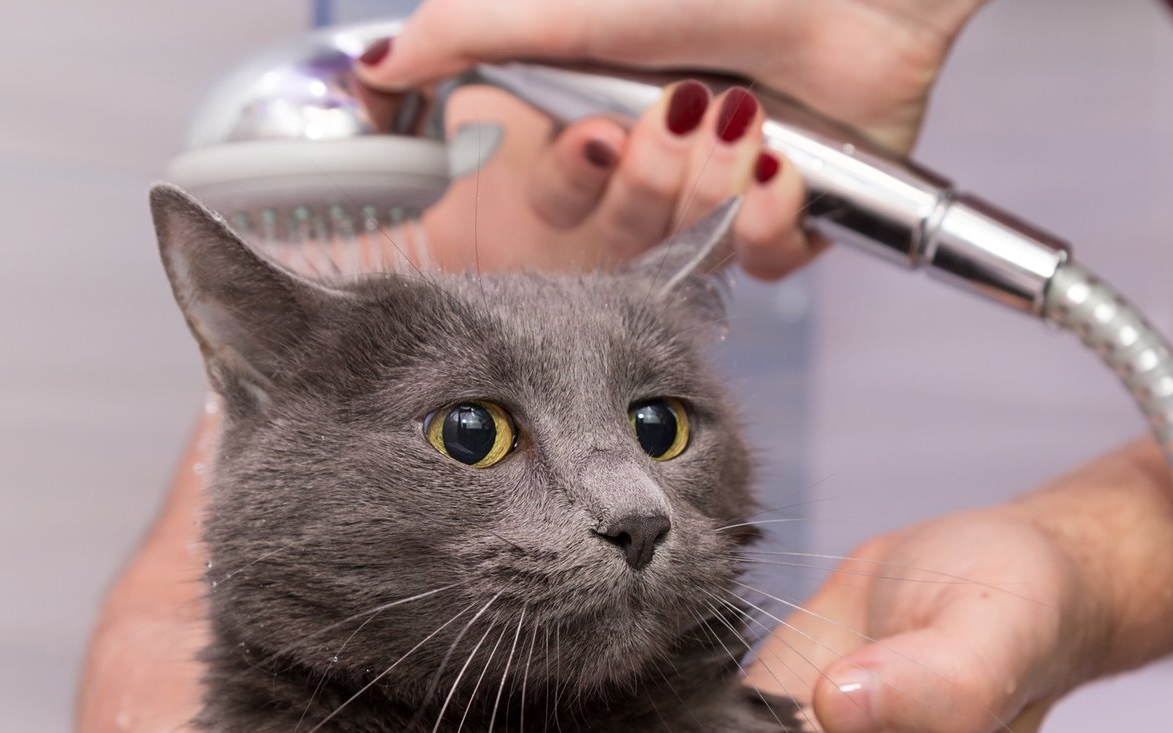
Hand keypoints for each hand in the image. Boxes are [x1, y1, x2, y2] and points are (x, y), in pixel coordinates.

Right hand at [366, 0, 993, 277]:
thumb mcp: (573, 7)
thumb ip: (472, 33)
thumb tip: (379, 66)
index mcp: (603, 111)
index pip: (554, 194)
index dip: (570, 181)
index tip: (594, 140)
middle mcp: (661, 156)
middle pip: (619, 234)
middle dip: (649, 183)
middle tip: (678, 117)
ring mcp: (725, 188)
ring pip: (687, 253)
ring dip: (713, 191)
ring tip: (747, 123)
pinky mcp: (793, 214)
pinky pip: (759, 268)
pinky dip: (771, 223)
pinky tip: (785, 166)